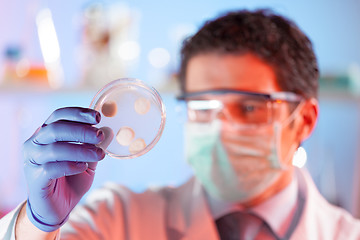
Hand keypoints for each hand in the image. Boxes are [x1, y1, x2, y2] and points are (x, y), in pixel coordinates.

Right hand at [23, 107, 104, 231]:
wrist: (57, 207)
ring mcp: (32, 160)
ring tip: (98, 154)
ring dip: (80, 149)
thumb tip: (108, 131)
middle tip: (99, 135)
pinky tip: (83, 167)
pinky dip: (70, 165)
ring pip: (54, 148)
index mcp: (46, 133)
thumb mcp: (88, 160)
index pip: (59, 116)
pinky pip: (51, 168)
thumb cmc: (71, 178)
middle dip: (81, 130)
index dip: (78, 113)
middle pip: (56, 128)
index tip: (98, 117)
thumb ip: (95, 146)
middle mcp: (35, 143)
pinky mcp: (34, 178)